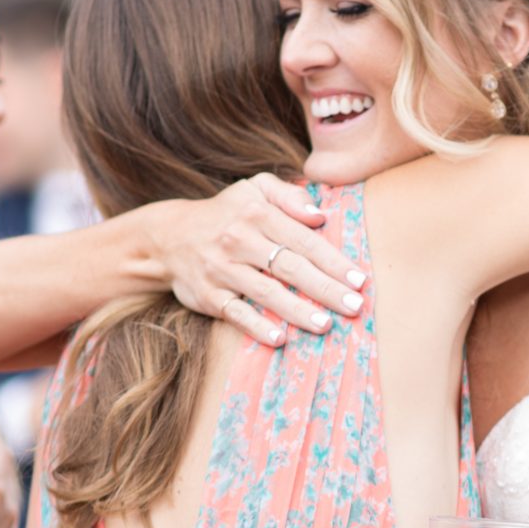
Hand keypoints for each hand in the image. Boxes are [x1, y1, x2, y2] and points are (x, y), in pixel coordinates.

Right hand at [155, 173, 361, 348]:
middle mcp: (240, 240)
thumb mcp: (254, 189)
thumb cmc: (226, 214)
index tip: (359, 279)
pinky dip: (256, 326)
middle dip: (325, 288)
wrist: (169, 237)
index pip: (303, 240)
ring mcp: (222, 269)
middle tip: (354, 306)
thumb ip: (290, 196)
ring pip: (266, 292)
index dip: (333, 261)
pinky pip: (235, 313)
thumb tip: (321, 215)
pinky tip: (280, 339)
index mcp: (257, 213)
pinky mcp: (208, 296)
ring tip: (326, 325)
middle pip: (290, 267)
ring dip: (297, 311)